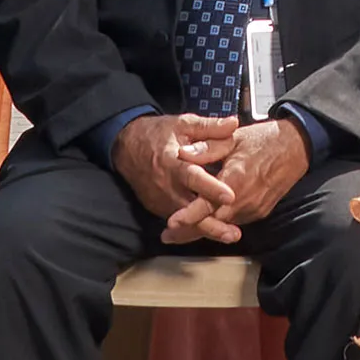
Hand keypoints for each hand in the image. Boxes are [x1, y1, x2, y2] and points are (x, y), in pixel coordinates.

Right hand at [119, 113, 242, 235]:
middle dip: (211, 224)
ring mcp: (160, 200)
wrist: (125, 147)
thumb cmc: (156, 134)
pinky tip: (215, 231)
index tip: (230, 196)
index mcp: (172, 162)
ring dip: (207, 229)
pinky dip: (196, 226)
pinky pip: (179, 219)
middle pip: (189, 209)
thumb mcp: (182, 124)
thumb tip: (234, 123)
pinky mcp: (158, 207)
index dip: (210, 188)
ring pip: (185, 220)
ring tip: (230, 236)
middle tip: (233, 234)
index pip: (192, 177)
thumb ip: (209, 127)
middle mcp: (165, 186)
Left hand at [160, 117, 309, 242]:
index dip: (189, 216)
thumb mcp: (233, 138)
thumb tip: (182, 153)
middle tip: (167, 236)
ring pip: (223, 225)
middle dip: (189, 231)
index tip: (171, 223)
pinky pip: (234, 221)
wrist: (296, 148)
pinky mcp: (259, 212)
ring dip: (203, 229)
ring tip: (179, 233)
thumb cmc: (263, 140)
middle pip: (213, 223)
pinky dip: (218, 223)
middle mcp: (245, 200)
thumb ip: (207, 147)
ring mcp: (254, 208)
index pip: (208, 204)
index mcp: (236, 179)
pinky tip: (205, 222)